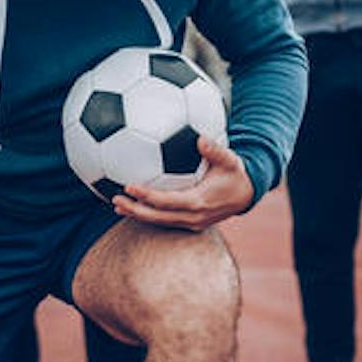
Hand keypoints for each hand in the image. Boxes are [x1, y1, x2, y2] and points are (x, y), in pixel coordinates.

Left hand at [112, 137, 253, 230]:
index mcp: (200, 202)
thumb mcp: (230, 160)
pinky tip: (132, 206)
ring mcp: (191, 223)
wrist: (246, 195)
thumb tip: (200, 139)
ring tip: (117, 205)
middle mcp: (193, 217)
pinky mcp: (189, 223)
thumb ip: (216, 150)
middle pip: (158, 217)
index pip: (168, 202)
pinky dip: (148, 214)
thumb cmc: (235, 174)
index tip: (129, 186)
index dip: (147, 196)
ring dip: (138, 214)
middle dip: (135, 210)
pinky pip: (165, 220)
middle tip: (116, 199)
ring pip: (159, 222)